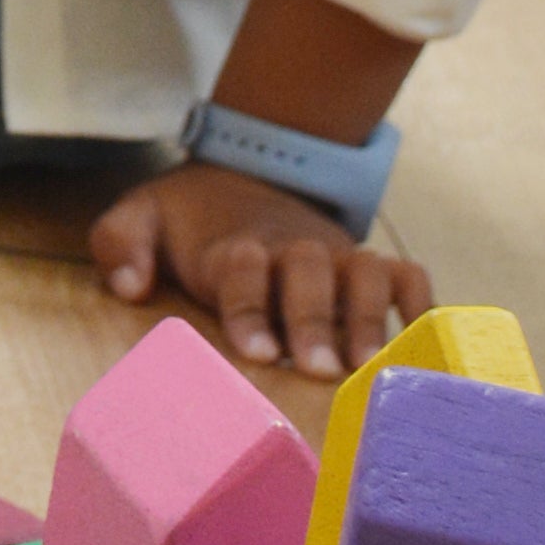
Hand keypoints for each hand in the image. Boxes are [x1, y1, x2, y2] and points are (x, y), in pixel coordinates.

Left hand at [85, 159, 434, 377]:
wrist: (243, 173)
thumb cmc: (189, 219)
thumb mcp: (140, 216)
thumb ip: (121, 243)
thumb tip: (129, 286)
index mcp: (233, 243)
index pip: (242, 267)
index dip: (250, 308)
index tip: (257, 353)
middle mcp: (291, 248)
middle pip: (309, 271)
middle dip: (315, 320)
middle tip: (321, 372)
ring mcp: (336, 254)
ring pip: (365, 272)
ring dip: (370, 317)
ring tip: (369, 369)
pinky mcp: (367, 264)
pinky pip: (407, 274)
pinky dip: (420, 304)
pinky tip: (423, 347)